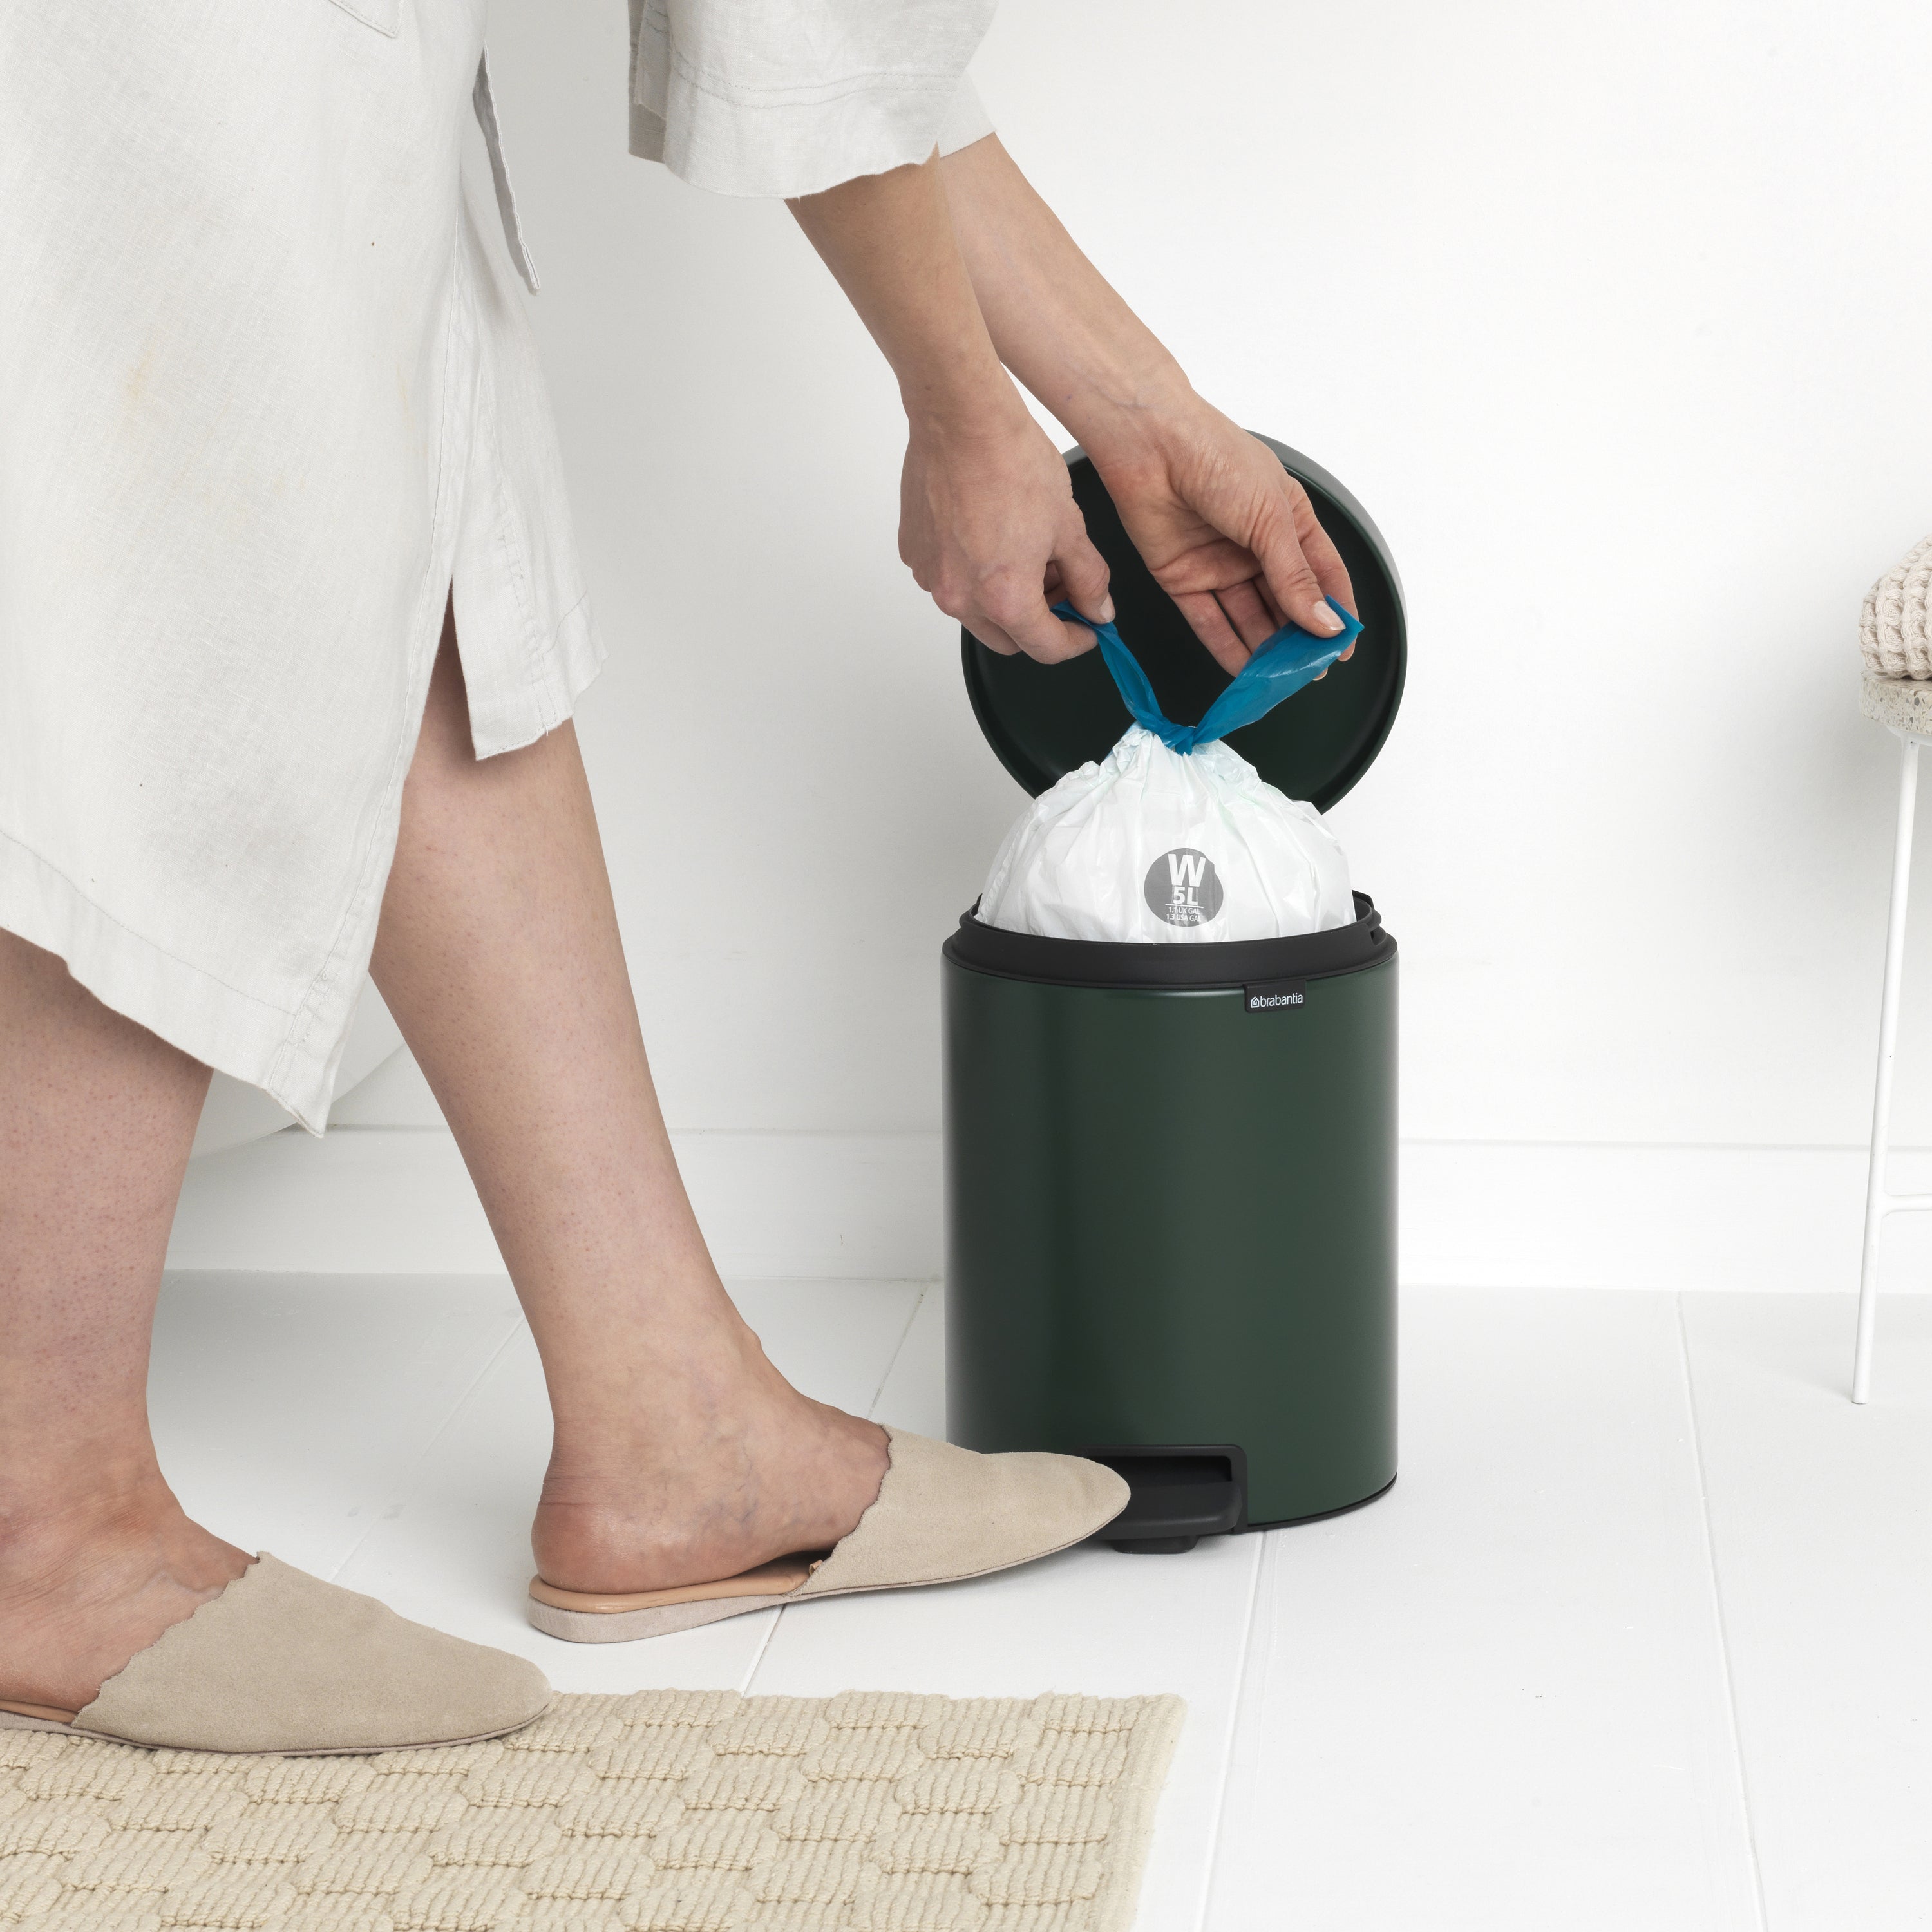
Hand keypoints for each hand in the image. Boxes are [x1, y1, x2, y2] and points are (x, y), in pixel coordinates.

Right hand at [899, 403, 1114, 661]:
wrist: (962, 418)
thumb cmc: (1011, 460)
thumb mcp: (1069, 526)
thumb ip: (1088, 579)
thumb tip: (1097, 609)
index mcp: (1005, 598)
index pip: (1047, 649)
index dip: (1076, 642)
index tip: (1087, 629)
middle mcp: (961, 597)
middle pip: (1009, 640)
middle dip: (1040, 623)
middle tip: (1062, 586)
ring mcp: (932, 578)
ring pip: (977, 613)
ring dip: (1005, 599)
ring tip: (1026, 553)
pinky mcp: (914, 554)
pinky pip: (950, 581)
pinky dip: (974, 574)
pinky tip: (992, 536)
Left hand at [1087, 396, 1357, 676]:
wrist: (1151, 444)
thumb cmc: (1217, 458)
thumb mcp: (1271, 519)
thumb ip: (1296, 577)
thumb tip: (1325, 621)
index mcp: (1290, 522)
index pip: (1323, 577)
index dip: (1336, 612)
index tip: (1343, 648)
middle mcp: (1256, 547)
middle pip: (1286, 604)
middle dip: (1299, 640)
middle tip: (1310, 672)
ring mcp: (1221, 565)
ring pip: (1250, 619)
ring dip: (1266, 651)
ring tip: (1280, 680)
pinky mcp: (1184, 580)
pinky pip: (1210, 623)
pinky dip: (1227, 649)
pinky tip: (1245, 673)